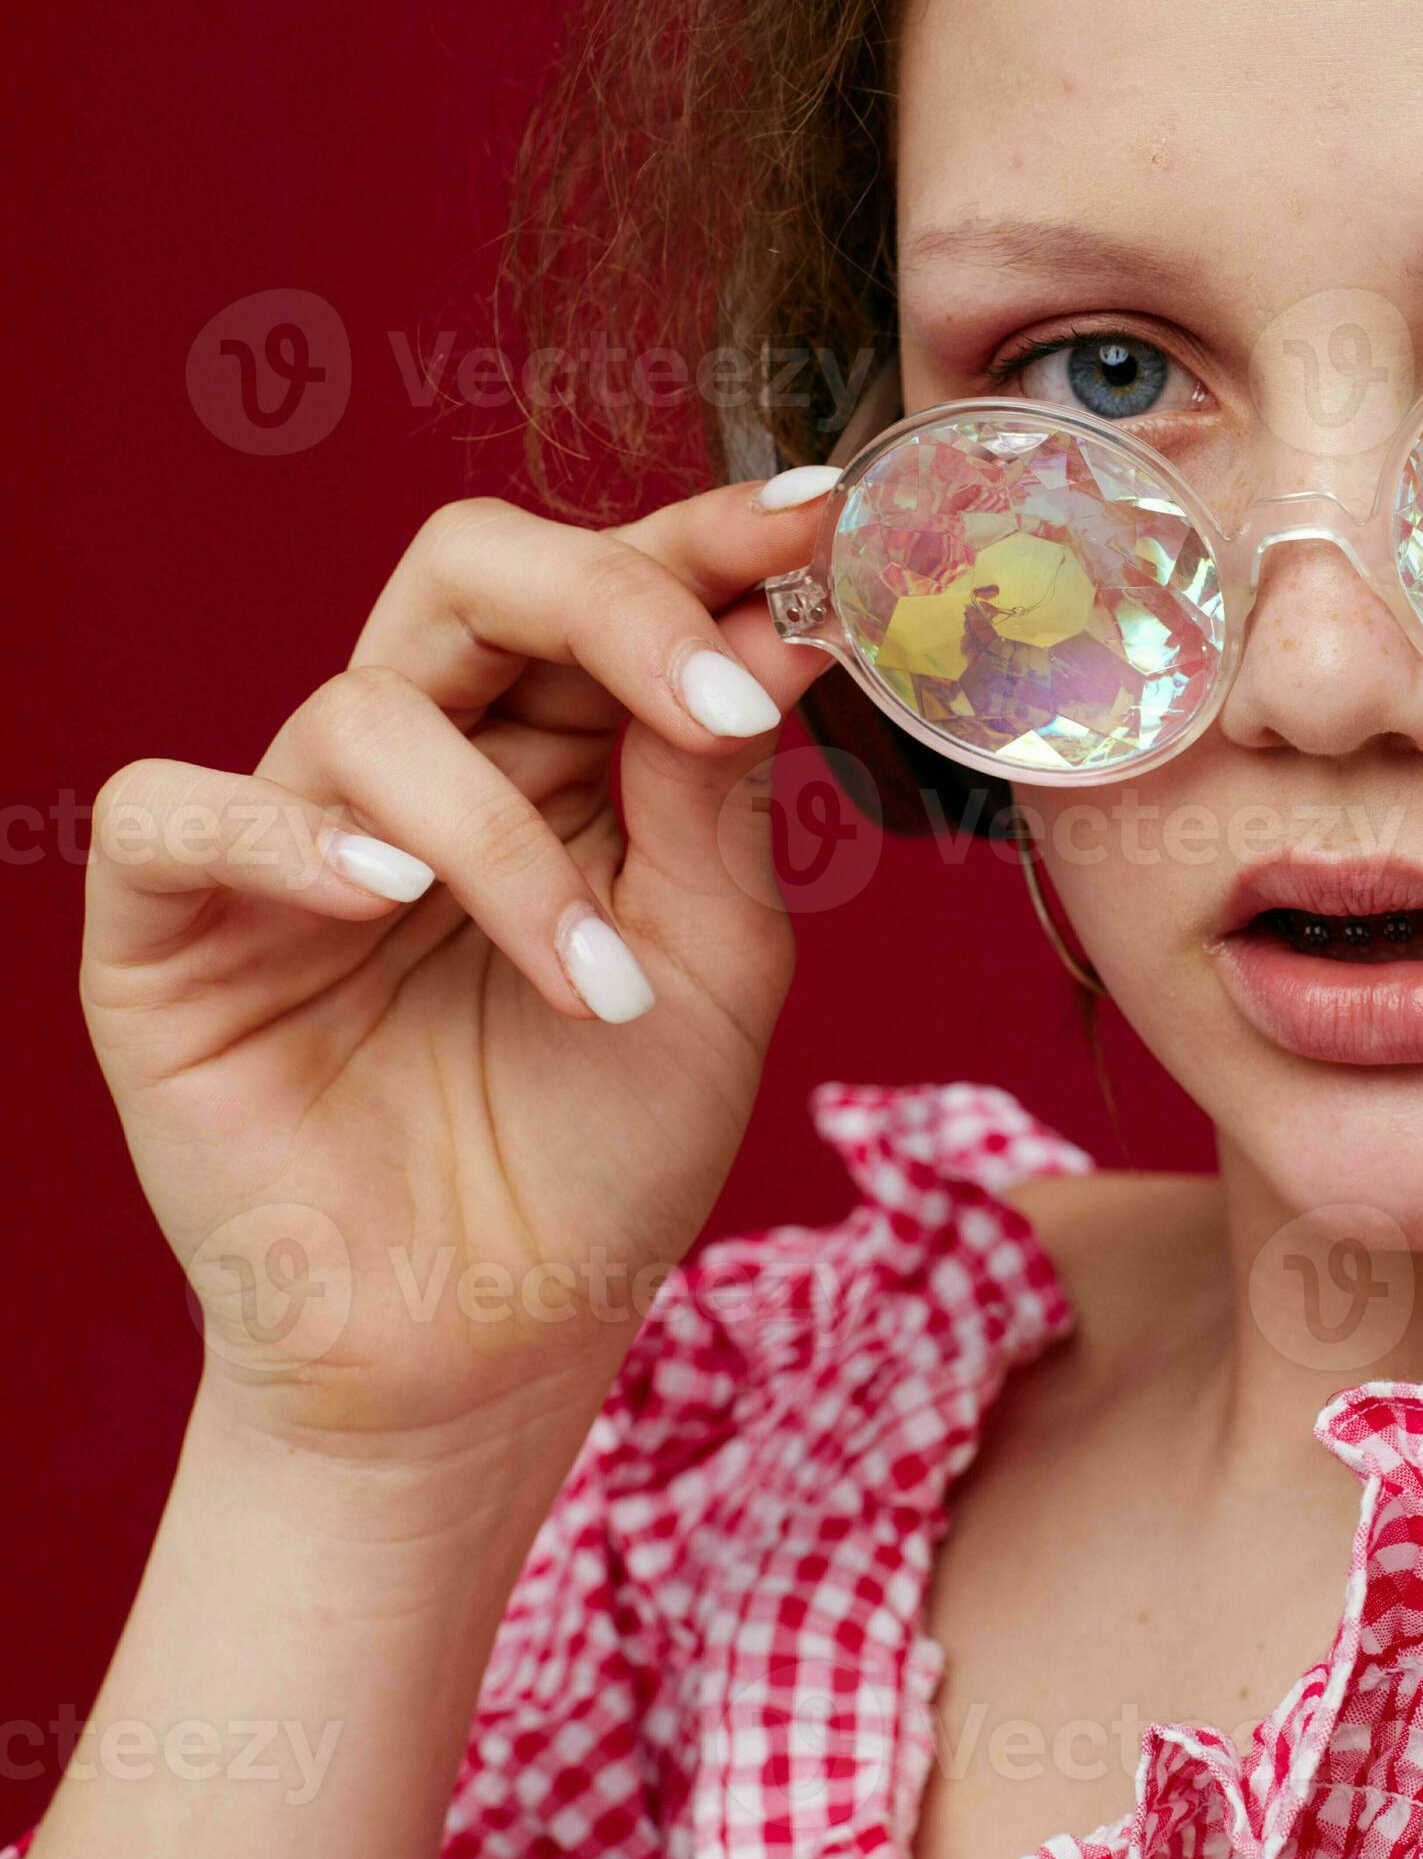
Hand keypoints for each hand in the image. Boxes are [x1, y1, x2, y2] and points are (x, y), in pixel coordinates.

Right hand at [81, 476, 841, 1461]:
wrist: (496, 1344)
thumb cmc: (610, 1150)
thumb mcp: (714, 967)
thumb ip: (719, 801)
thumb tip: (770, 621)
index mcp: (555, 754)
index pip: (607, 587)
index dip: (702, 536)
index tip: (819, 513)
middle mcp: (423, 765)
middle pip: (471, 571)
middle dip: (614, 606)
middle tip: (722, 702)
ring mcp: (290, 839)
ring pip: (367, 713)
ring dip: (509, 842)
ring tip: (595, 983)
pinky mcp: (169, 932)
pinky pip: (179, 812)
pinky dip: (286, 839)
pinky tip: (390, 901)